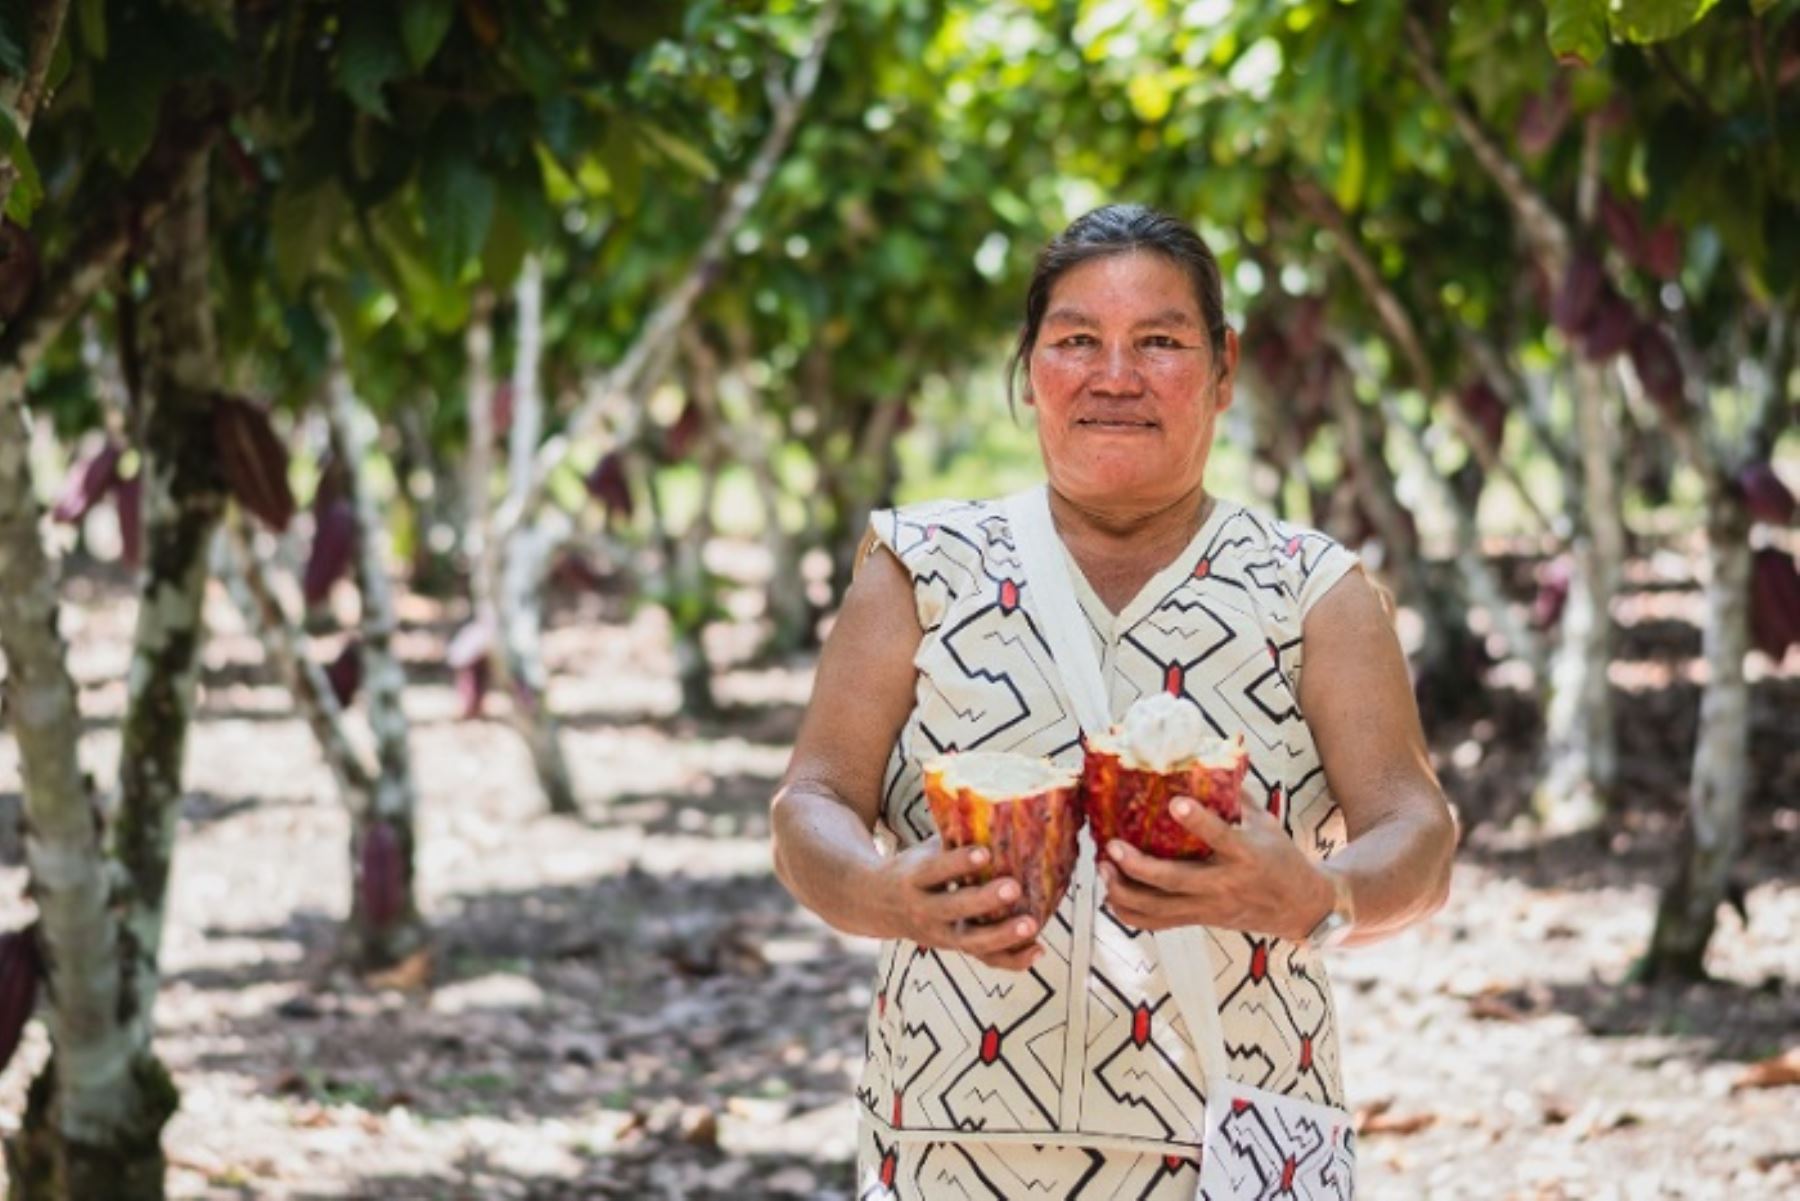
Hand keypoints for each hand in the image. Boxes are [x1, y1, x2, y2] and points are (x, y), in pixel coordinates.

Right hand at [878, 837, 1043, 970]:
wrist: (877, 905)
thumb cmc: (913, 868)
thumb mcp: (923, 851)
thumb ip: (952, 839)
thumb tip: (993, 810)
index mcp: (913, 879)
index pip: (935, 870)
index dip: (958, 863)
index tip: (984, 852)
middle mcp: (923, 911)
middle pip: (953, 908)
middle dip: (984, 900)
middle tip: (1013, 887)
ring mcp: (939, 935)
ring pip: (971, 941)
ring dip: (1003, 935)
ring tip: (1031, 924)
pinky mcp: (954, 948)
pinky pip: (984, 959)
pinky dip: (1011, 959)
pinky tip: (1038, 950)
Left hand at [1097, 788, 1334, 942]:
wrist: (1300, 907)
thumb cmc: (1281, 858)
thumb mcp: (1266, 822)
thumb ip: (1234, 796)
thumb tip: (1202, 760)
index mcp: (1246, 854)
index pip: (1221, 837)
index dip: (1199, 822)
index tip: (1175, 804)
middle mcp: (1225, 884)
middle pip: (1175, 881)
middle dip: (1139, 867)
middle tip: (1113, 847)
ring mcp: (1210, 907)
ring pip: (1159, 909)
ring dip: (1125, 892)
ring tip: (1104, 869)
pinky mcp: (1200, 920)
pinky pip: (1159, 923)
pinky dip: (1132, 913)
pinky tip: (1113, 893)